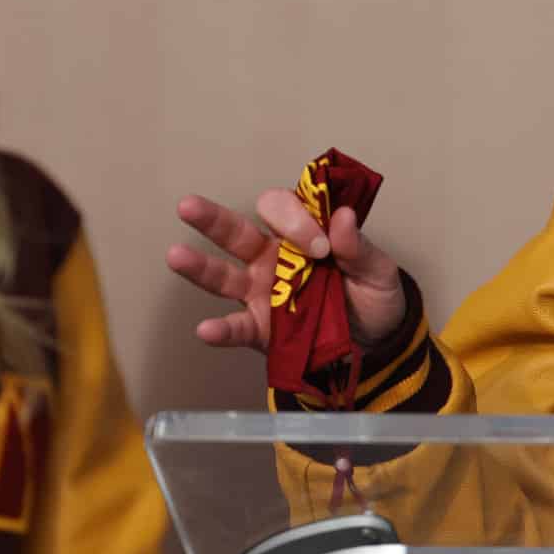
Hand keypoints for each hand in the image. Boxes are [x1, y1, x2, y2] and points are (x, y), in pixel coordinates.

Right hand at [167, 189, 406, 351]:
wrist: (378, 346)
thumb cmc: (373, 298)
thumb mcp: (378, 271)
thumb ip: (359, 248)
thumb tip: (342, 217)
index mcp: (301, 236)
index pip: (282, 211)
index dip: (296, 221)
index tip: (321, 247)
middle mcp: (272, 259)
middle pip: (236, 233)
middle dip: (212, 219)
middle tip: (188, 206)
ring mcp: (261, 295)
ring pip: (224, 277)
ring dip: (200, 267)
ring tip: (175, 256)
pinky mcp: (261, 331)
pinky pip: (237, 328)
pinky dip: (221, 330)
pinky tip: (206, 329)